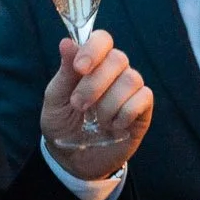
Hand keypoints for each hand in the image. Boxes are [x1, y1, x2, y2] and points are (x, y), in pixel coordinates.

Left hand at [40, 30, 151, 179]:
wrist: (73, 159)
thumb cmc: (63, 124)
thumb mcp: (56, 99)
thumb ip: (64, 72)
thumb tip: (67, 42)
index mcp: (92, 64)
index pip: (102, 40)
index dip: (94, 49)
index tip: (80, 68)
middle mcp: (114, 73)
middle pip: (118, 58)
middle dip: (95, 84)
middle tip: (79, 105)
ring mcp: (130, 91)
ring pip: (131, 79)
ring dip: (108, 103)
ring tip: (97, 120)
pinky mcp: (143, 111)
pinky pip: (143, 98)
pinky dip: (125, 113)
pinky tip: (114, 126)